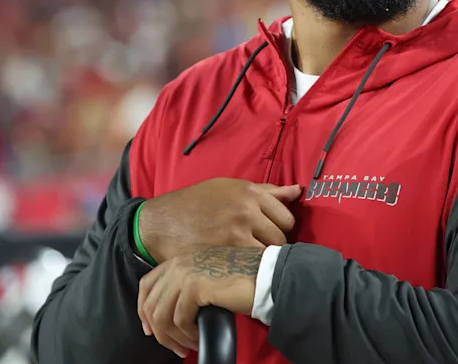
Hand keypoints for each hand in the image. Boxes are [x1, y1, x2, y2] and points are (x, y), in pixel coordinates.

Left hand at [138, 245, 261, 357]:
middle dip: (160, 331)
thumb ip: (188, 284)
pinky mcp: (194, 286)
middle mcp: (179, 262)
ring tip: (188, 345)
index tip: (151, 329)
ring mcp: (185, 272)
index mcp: (181, 257)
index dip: (144, 310)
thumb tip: (172, 312)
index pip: (147, 284)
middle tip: (175, 347)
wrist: (266, 274)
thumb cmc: (244, 277)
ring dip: (174, 337)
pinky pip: (179, 320)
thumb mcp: (209, 275)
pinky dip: (187, 335)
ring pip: (162, 315)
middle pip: (151, 303)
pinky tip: (198, 337)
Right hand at [139, 178, 300, 263]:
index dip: (279, 229)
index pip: (287, 218)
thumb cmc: (195, 203)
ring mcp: (235, 234)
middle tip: (254, 249)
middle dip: (271, 246)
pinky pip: (250, 267)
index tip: (266, 234)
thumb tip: (297, 191)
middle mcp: (246, 211)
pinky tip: (236, 267)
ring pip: (267, 256)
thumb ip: (266, 192)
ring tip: (246, 258)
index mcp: (249, 193)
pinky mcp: (224, 255)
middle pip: (280, 239)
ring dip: (260, 260)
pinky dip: (247, 270)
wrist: (160, 223)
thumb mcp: (228, 187)